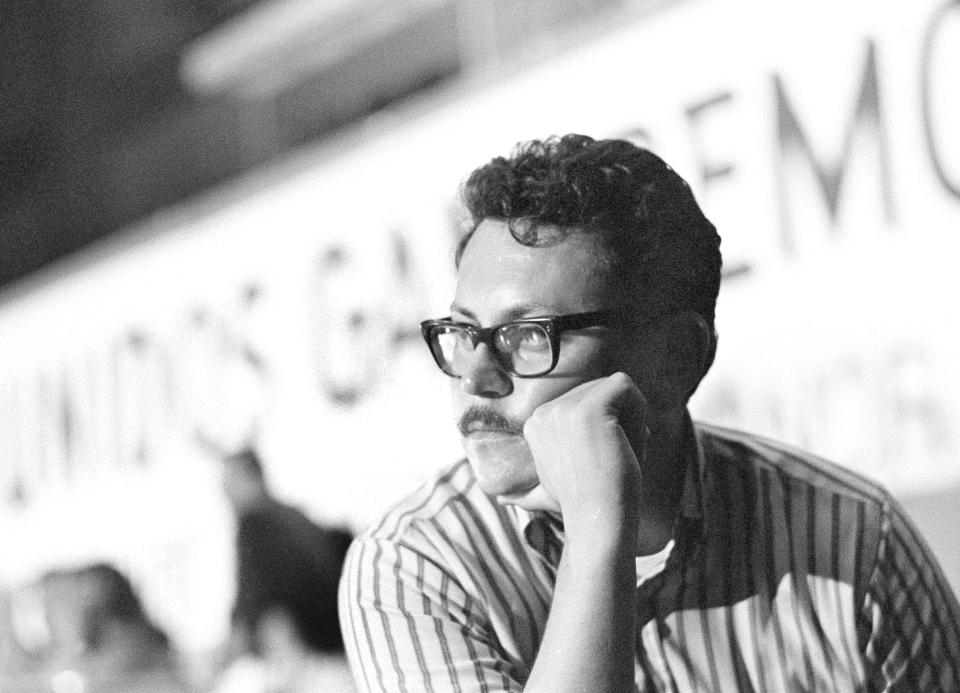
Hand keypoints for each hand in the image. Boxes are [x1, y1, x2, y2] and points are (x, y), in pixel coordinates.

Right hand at [507, 372, 646, 531]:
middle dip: (619, 418)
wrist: (595, 523)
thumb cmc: (578, 508)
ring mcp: (565, 408)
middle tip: (616, 456)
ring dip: (631, 417)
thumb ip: (525, 492)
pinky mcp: (590, 408)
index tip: (601, 459)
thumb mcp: (546, 491)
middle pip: (600, 390)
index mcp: (536, 424)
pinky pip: (625, 385)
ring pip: (615, 388)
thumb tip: (501, 501)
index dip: (603, 425)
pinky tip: (631, 441)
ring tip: (623, 451)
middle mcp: (545, 411)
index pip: (584, 400)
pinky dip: (640, 409)